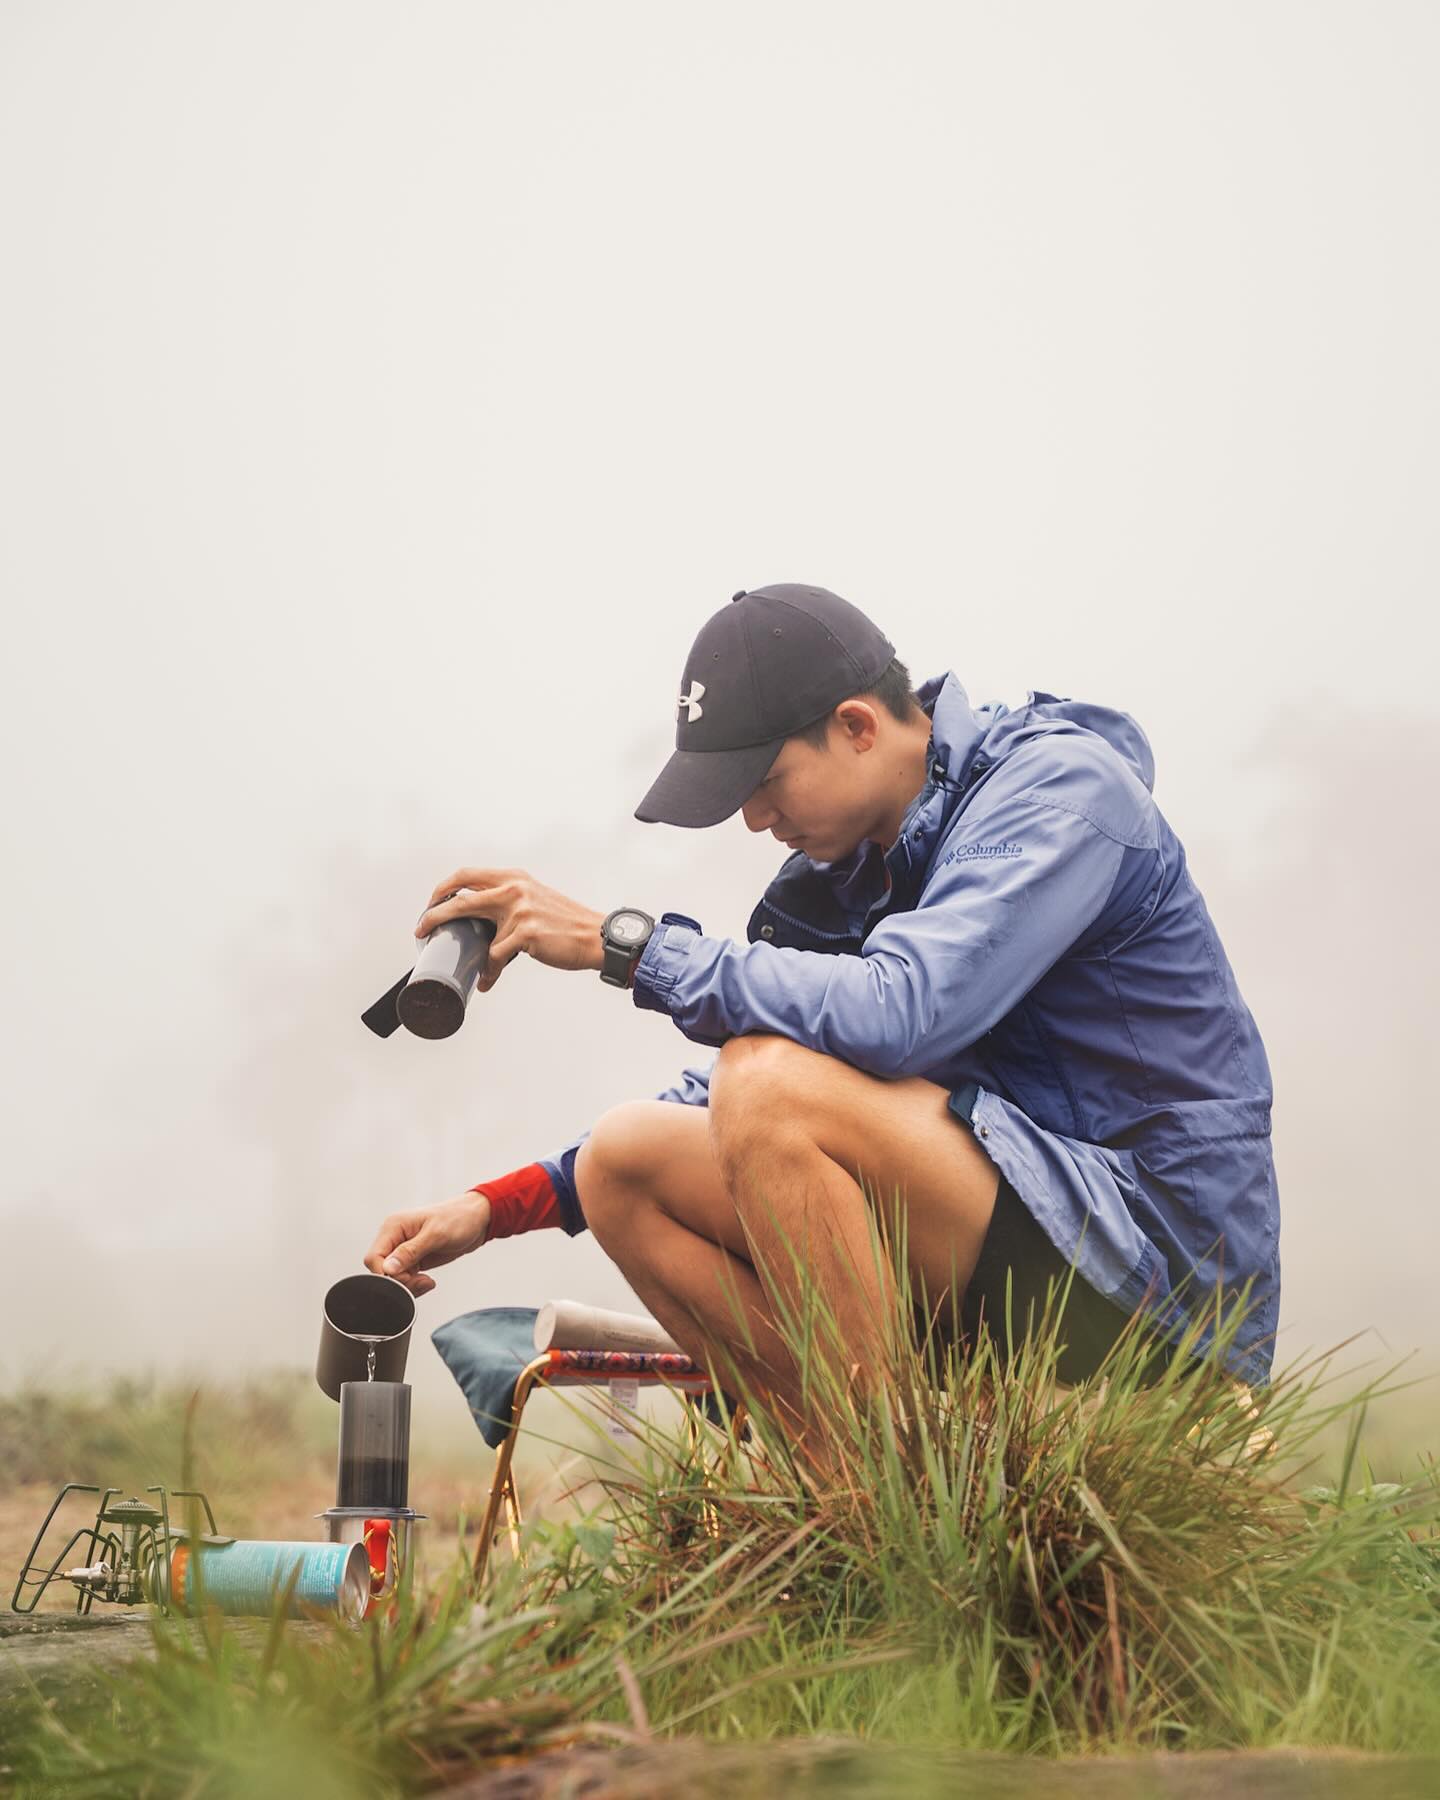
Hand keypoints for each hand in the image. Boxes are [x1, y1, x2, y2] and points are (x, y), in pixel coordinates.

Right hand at [364, 1192, 491, 1295]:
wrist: (477, 1220)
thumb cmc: (459, 1218)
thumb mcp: (436, 1235)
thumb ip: (410, 1252)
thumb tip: (388, 1268)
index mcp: (393, 1226)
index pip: (374, 1258)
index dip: (385, 1274)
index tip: (406, 1279)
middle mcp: (394, 1238)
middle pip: (381, 1271)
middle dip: (399, 1282)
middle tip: (421, 1281)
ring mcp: (403, 1251)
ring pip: (393, 1278)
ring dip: (409, 1285)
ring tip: (427, 1282)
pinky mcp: (413, 1260)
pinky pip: (404, 1279)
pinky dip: (414, 1284)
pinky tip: (428, 1281)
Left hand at [415, 866, 605, 991]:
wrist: (596, 936)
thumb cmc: (566, 923)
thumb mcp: (535, 899)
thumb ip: (508, 902)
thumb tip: (480, 921)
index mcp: (514, 877)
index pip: (467, 875)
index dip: (443, 888)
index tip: (431, 904)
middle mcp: (514, 888)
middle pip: (459, 898)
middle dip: (434, 914)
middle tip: (422, 928)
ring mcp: (519, 910)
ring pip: (477, 935)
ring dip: (471, 956)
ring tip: (474, 970)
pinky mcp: (525, 933)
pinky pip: (494, 956)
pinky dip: (489, 971)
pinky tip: (488, 980)